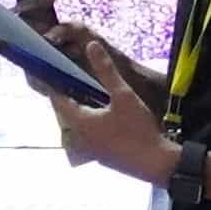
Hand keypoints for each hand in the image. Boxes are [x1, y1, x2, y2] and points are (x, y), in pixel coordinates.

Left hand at [46, 29, 171, 184]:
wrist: (156, 164)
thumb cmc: (138, 129)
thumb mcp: (123, 95)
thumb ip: (106, 70)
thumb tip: (91, 45)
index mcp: (79, 122)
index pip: (58, 99)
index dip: (55, 83)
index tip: (54, 69)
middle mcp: (79, 137)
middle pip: (66, 113)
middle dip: (68, 96)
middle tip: (71, 77)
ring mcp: (89, 150)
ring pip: (76, 125)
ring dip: (79, 110)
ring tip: (87, 93)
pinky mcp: (101, 156)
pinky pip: (87, 135)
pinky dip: (89, 123)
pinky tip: (102, 115)